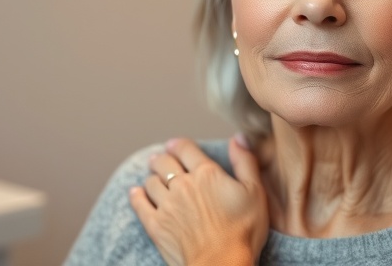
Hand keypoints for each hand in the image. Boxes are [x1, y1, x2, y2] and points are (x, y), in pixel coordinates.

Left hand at [130, 135, 268, 265]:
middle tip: (160, 158)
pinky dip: (136, 196)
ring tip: (153, 176)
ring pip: (151, 182)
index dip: (179, 144)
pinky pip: (140, 204)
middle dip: (162, 158)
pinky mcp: (156, 225)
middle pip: (164, 162)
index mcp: (206, 173)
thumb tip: (239, 137)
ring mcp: (167, 205)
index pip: (186, 149)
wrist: (221, 264)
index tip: (175, 144)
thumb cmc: (243, 230)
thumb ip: (245, 161)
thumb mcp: (255, 192)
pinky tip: (136, 193)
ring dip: (152, 176)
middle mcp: (183, 185)